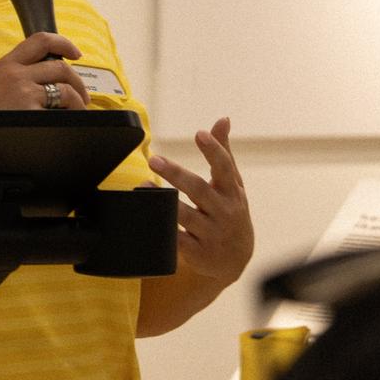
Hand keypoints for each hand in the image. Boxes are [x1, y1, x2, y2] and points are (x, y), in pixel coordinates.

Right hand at [0, 33, 90, 109]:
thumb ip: (16, 72)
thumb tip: (46, 72)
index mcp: (5, 64)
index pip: (40, 40)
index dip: (64, 43)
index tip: (76, 53)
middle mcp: (15, 74)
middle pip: (60, 67)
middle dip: (77, 81)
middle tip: (82, 95)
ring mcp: (23, 93)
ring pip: (65, 89)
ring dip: (77, 100)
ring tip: (77, 110)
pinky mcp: (29, 112)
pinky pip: (60, 110)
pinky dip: (68, 116)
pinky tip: (65, 121)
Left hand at [148, 116, 253, 288]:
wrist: (236, 260)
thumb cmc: (231, 211)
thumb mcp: (232, 184)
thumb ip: (223, 152)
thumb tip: (223, 119)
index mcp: (231, 192)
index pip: (224, 168)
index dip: (214, 150)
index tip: (199, 134)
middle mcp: (224, 212)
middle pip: (199, 190)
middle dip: (177, 174)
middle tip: (154, 159)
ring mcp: (211, 234)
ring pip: (186, 216)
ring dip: (164, 201)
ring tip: (143, 185)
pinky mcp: (198, 253)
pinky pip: (178, 241)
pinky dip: (164, 229)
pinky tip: (148, 215)